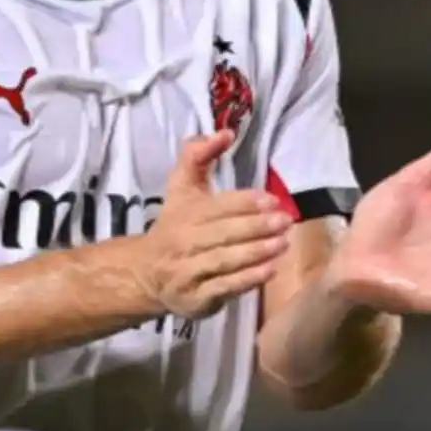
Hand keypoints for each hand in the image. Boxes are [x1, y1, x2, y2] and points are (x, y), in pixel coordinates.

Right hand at [132, 130, 293, 318]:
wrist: (145, 274)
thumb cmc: (174, 225)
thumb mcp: (181, 187)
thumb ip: (197, 155)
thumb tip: (225, 132)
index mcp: (183, 213)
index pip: (216, 207)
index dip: (244, 203)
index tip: (271, 200)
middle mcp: (183, 242)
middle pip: (223, 233)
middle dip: (255, 227)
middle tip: (285, 221)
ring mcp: (188, 273)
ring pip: (225, 261)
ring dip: (257, 252)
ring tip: (283, 243)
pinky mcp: (196, 299)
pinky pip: (225, 287)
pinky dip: (249, 279)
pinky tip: (271, 270)